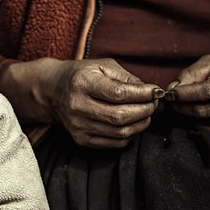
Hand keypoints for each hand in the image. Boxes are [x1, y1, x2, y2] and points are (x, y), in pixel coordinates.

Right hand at [1, 58, 160, 147]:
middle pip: (120, 117)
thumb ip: (127, 78)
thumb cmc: (82, 76)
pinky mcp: (81, 139)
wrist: (53, 92)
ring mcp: (78, 126)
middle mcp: (77, 106)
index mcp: (83, 84)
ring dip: (140, 124)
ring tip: (145, 113)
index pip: (119, 94)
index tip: (156, 92)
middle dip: (144, 111)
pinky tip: (131, 124)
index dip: (143, 95)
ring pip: (120, 132)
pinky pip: (113, 143)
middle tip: (153, 104)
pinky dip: (129, 135)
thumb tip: (151, 93)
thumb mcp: (103, 67)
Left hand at [165, 56, 209, 131]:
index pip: (208, 91)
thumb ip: (190, 74)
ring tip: (187, 103)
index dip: (186, 94)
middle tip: (173, 101)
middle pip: (204, 110)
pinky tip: (197, 112)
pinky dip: (198, 122)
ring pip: (204, 121)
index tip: (171, 94)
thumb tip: (173, 88)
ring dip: (189, 115)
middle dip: (183, 107)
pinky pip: (209, 130)